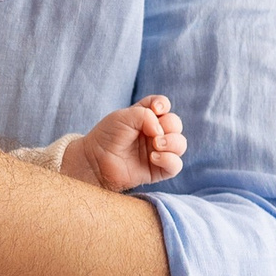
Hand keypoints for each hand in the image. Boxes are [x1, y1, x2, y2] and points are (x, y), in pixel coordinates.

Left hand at [63, 96, 185, 192]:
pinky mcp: (158, 170)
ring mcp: (157, 151)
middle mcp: (153, 133)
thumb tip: (161, 131)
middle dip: (170, 125)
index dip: (163, 105)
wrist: (95, 161)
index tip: (155, 109)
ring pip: (180, 144)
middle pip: (175, 124)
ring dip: (172, 142)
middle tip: (154, 132)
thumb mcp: (123, 117)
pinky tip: (153, 158)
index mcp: (145, 117)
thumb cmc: (107, 137)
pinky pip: (176, 165)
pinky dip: (169, 159)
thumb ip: (145, 115)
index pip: (163, 105)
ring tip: (156, 144)